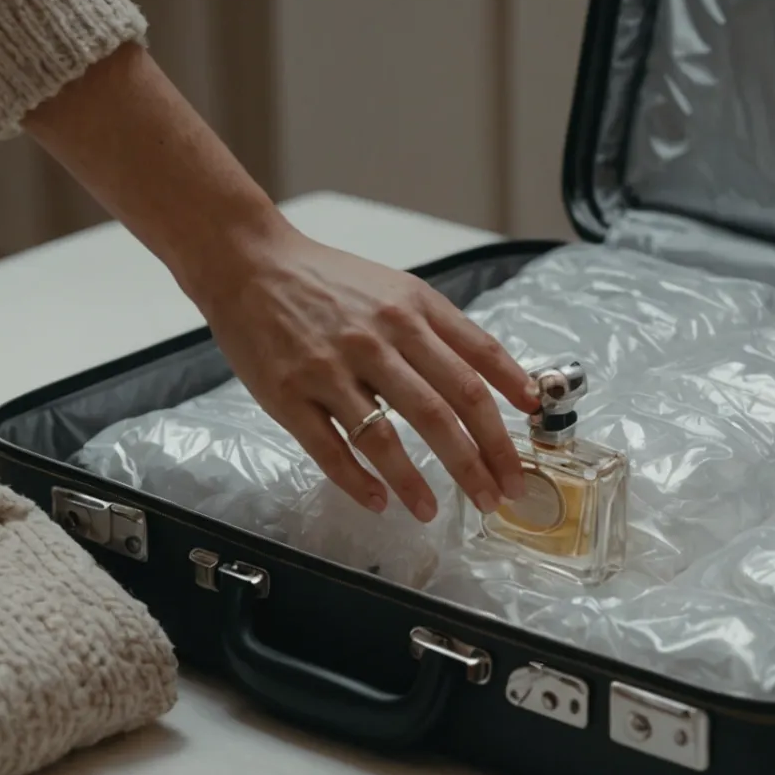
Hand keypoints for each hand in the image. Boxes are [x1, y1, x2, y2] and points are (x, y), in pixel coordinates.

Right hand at [199, 215, 537, 520]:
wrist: (250, 263)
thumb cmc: (328, 282)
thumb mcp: (400, 291)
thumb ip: (451, 334)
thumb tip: (510, 383)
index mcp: (411, 310)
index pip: (477, 365)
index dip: (508, 413)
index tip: (524, 448)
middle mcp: (377, 338)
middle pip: (444, 408)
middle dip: (479, 460)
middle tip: (498, 495)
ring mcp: (330, 368)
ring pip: (386, 436)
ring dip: (417, 482)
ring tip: (433, 511)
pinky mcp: (289, 394)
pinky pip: (330, 449)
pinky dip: (358, 482)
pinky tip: (378, 502)